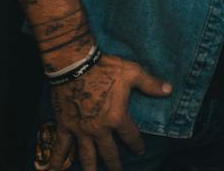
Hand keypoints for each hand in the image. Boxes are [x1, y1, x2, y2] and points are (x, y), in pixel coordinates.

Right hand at [48, 53, 171, 170]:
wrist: (75, 64)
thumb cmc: (105, 68)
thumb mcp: (132, 72)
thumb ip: (150, 84)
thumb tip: (169, 90)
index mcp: (117, 117)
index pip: (131, 137)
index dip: (137, 145)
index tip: (140, 151)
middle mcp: (99, 129)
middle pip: (109, 153)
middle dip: (114, 165)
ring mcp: (81, 130)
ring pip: (86, 156)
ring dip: (91, 168)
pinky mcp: (65, 126)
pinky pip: (61, 147)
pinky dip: (57, 160)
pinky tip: (53, 170)